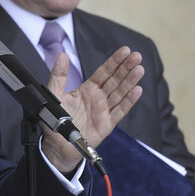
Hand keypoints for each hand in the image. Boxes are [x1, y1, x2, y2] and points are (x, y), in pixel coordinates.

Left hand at [42, 47, 143, 170]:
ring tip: (139, 69)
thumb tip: (62, 56)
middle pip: (115, 80)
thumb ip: (58, 75)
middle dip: (126, 68)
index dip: (114, 62)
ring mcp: (104, 110)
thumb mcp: (54, 94)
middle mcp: (98, 98)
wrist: (57, 144)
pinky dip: (129, 101)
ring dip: (130, 81)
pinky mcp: (107, 124)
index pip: (104, 72)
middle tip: (136, 56)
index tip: (125, 50)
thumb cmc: (55, 120)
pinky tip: (137, 90)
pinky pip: (120, 111)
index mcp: (87, 89)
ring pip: (120, 93)